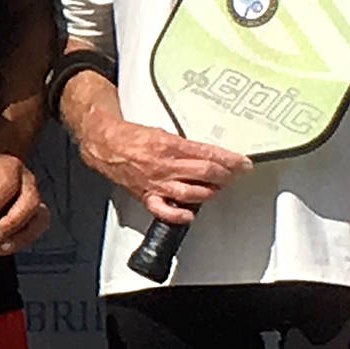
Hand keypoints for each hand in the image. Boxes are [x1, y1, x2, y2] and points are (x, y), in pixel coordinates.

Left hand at [0, 153, 50, 256]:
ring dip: (20, 236)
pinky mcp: (36, 212)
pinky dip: (22, 240)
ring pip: (39, 217)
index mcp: (8, 167)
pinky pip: (37, 228)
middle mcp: (26, 180)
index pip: (6, 187)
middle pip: (30, 202)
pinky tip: (4, 247)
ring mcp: (34, 197)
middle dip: (11, 223)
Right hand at [78, 109, 250, 224]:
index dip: (230, 160)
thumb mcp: (164, 133)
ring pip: (191, 193)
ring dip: (210, 192)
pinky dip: (179, 214)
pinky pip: (164, 210)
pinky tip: (190, 214)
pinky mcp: (146, 195)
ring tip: (218, 189)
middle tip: (235, 175)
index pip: (209, 154)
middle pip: (205, 173)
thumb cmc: (132, 138)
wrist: (107, 145)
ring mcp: (156, 183)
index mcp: (170, 145)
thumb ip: (185, 147)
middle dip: (226, 176)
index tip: (242, 163)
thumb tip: (207, 156)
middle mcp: (165, 165)